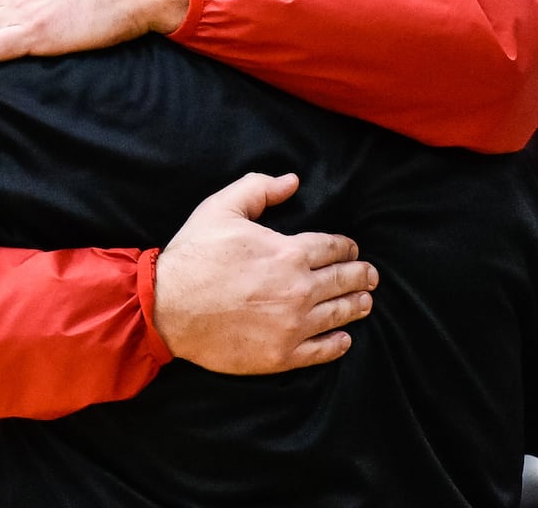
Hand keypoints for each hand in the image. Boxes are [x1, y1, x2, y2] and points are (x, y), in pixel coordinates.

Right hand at [152, 173, 376, 374]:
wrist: (167, 307)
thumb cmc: (194, 256)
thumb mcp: (221, 209)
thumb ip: (259, 189)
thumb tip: (292, 181)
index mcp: (289, 252)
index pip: (334, 248)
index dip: (347, 247)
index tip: (351, 250)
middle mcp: (299, 290)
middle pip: (345, 281)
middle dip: (362, 275)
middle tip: (371, 276)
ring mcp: (292, 326)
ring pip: (340, 314)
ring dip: (357, 305)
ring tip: (365, 302)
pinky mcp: (281, 355)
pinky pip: (322, 350)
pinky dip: (338, 343)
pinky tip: (344, 337)